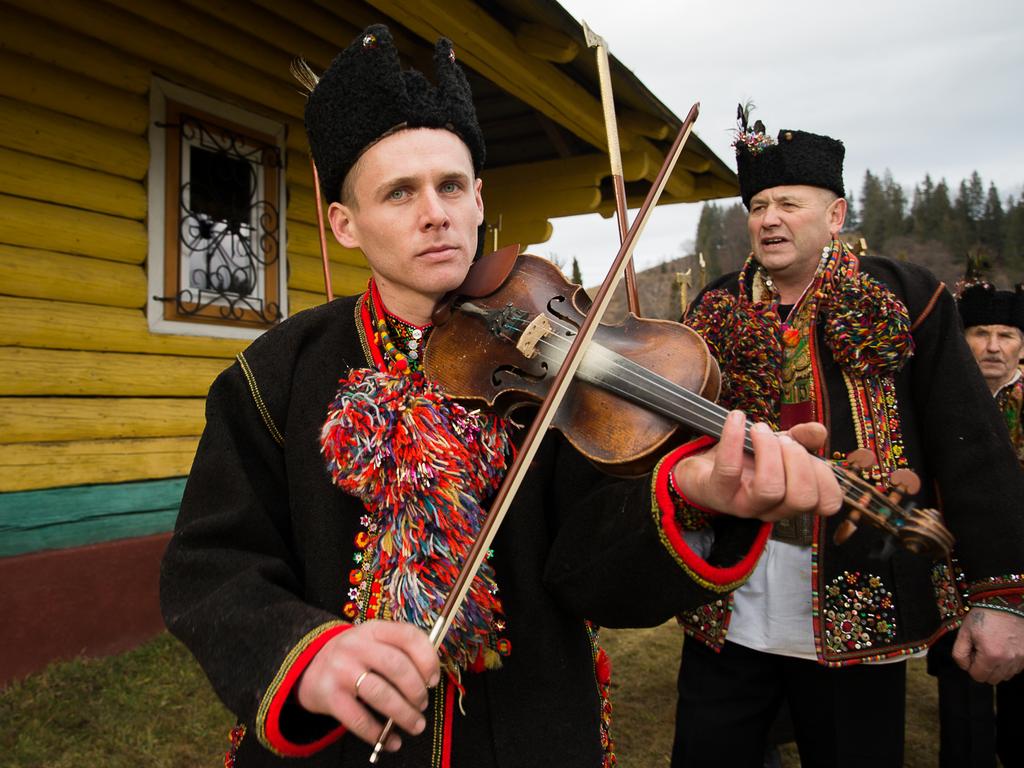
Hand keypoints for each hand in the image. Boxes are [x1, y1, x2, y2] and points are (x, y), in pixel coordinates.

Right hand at [296, 620, 439, 751]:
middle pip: (396, 666)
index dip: (427, 659)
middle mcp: (356, 646)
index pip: (408, 636)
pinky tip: (391, 741)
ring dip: (404, 714)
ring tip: (416, 725)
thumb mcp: (373, 641)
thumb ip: (399, 650)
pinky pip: (358, 719)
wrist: (307, 665)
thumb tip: (430, 678)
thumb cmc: (354, 656)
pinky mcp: (329, 696)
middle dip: (416, 690)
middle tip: (422, 704)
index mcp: (374, 629)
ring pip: (380, 693)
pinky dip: (379, 734)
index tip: (433, 680)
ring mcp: (341, 670)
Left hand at [672, 410, 842, 522]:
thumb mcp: (778, 447)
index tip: (811, 453)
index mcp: (792, 499)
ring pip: (770, 489)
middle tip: (782, 440)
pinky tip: (736, 419)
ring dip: (769, 451)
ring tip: (759, 430)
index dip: (826, 478)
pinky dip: (733, 438)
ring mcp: (744, 504)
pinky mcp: (718, 493)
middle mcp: (772, 508)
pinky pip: (729, 469)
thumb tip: (819, 432)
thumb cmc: (746, 461)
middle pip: (802, 498)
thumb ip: (801, 439)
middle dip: (798, 461)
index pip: (826, 503)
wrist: (703, 470)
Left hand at [953, 608, 1023, 683]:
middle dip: (983, 669)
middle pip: (992, 679)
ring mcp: (1020, 658)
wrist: (1005, 603)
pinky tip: (1003, 649)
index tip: (972, 653)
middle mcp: (1008, 660)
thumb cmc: (984, 616)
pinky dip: (1008, 663)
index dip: (971, 666)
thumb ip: (959, 653)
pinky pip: (1016, 668)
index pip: (978, 676)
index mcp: (991, 655)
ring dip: (997, 667)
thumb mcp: (964, 632)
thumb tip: (965, 667)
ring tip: (993, 648)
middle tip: (981, 651)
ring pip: (1005, 676)